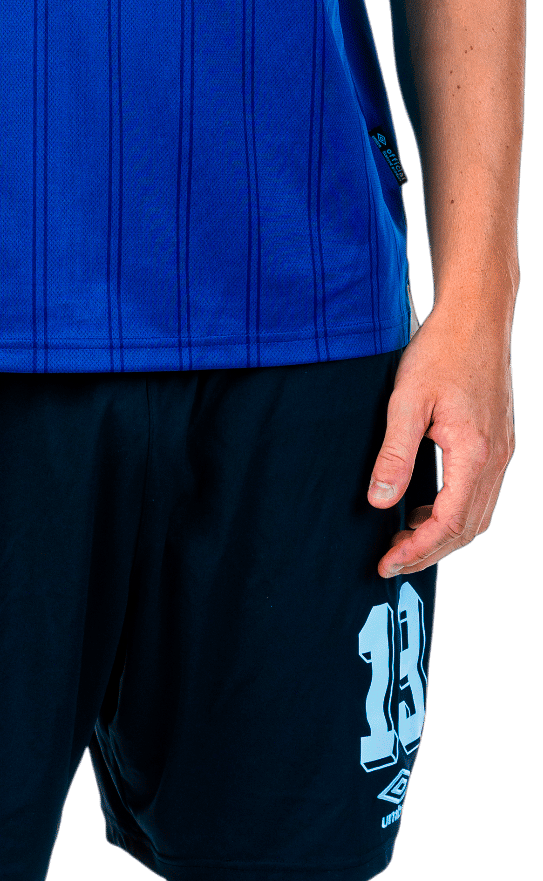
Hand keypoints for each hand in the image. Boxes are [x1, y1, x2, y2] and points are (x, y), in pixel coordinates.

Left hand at [366, 301, 514, 578]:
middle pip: (468, 529)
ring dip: (444, 535)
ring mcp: (501, 451)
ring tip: (406, 540)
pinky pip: (481, 494)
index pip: (449, 523)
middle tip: (392, 561)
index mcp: (474, 453)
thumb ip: (395, 454)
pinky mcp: (499, 441)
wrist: (477, 317)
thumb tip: (379, 502)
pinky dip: (456, 512)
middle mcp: (495, 459)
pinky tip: (427, 506)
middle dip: (430, 552)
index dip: (418, 550)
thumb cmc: (442, 350)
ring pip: (478, 514)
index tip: (388, 563)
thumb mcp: (407, 400)